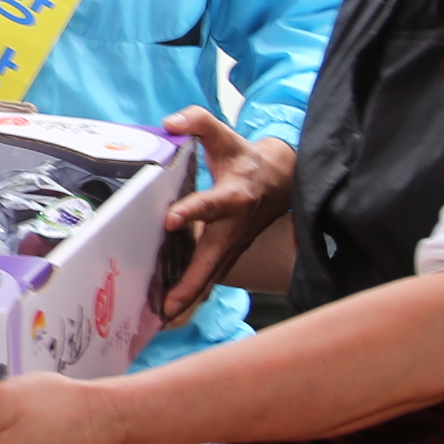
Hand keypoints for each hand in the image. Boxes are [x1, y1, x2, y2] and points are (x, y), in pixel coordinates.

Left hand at [155, 107, 295, 326]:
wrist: (281, 181)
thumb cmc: (246, 160)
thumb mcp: (225, 135)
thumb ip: (198, 122)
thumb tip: (170, 123)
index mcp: (235, 197)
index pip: (212, 204)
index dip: (192, 210)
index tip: (171, 219)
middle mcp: (234, 228)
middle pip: (211, 260)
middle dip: (190, 284)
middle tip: (167, 306)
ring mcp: (233, 247)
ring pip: (210, 278)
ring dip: (188, 300)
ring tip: (162, 321)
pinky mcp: (228, 256)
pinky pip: (209, 280)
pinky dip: (192, 298)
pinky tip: (169, 315)